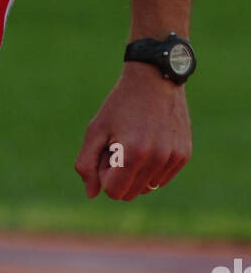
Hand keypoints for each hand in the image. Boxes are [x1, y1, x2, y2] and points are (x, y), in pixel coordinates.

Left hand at [74, 62, 191, 199]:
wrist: (154, 78)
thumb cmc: (120, 104)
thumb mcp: (96, 128)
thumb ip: (87, 163)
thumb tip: (92, 194)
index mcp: (133, 153)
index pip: (113, 192)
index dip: (104, 174)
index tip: (106, 150)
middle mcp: (158, 159)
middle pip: (131, 193)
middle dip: (119, 174)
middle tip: (119, 145)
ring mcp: (174, 158)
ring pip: (147, 188)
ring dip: (137, 171)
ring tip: (136, 141)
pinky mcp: (184, 155)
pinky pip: (162, 178)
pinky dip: (152, 167)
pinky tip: (150, 141)